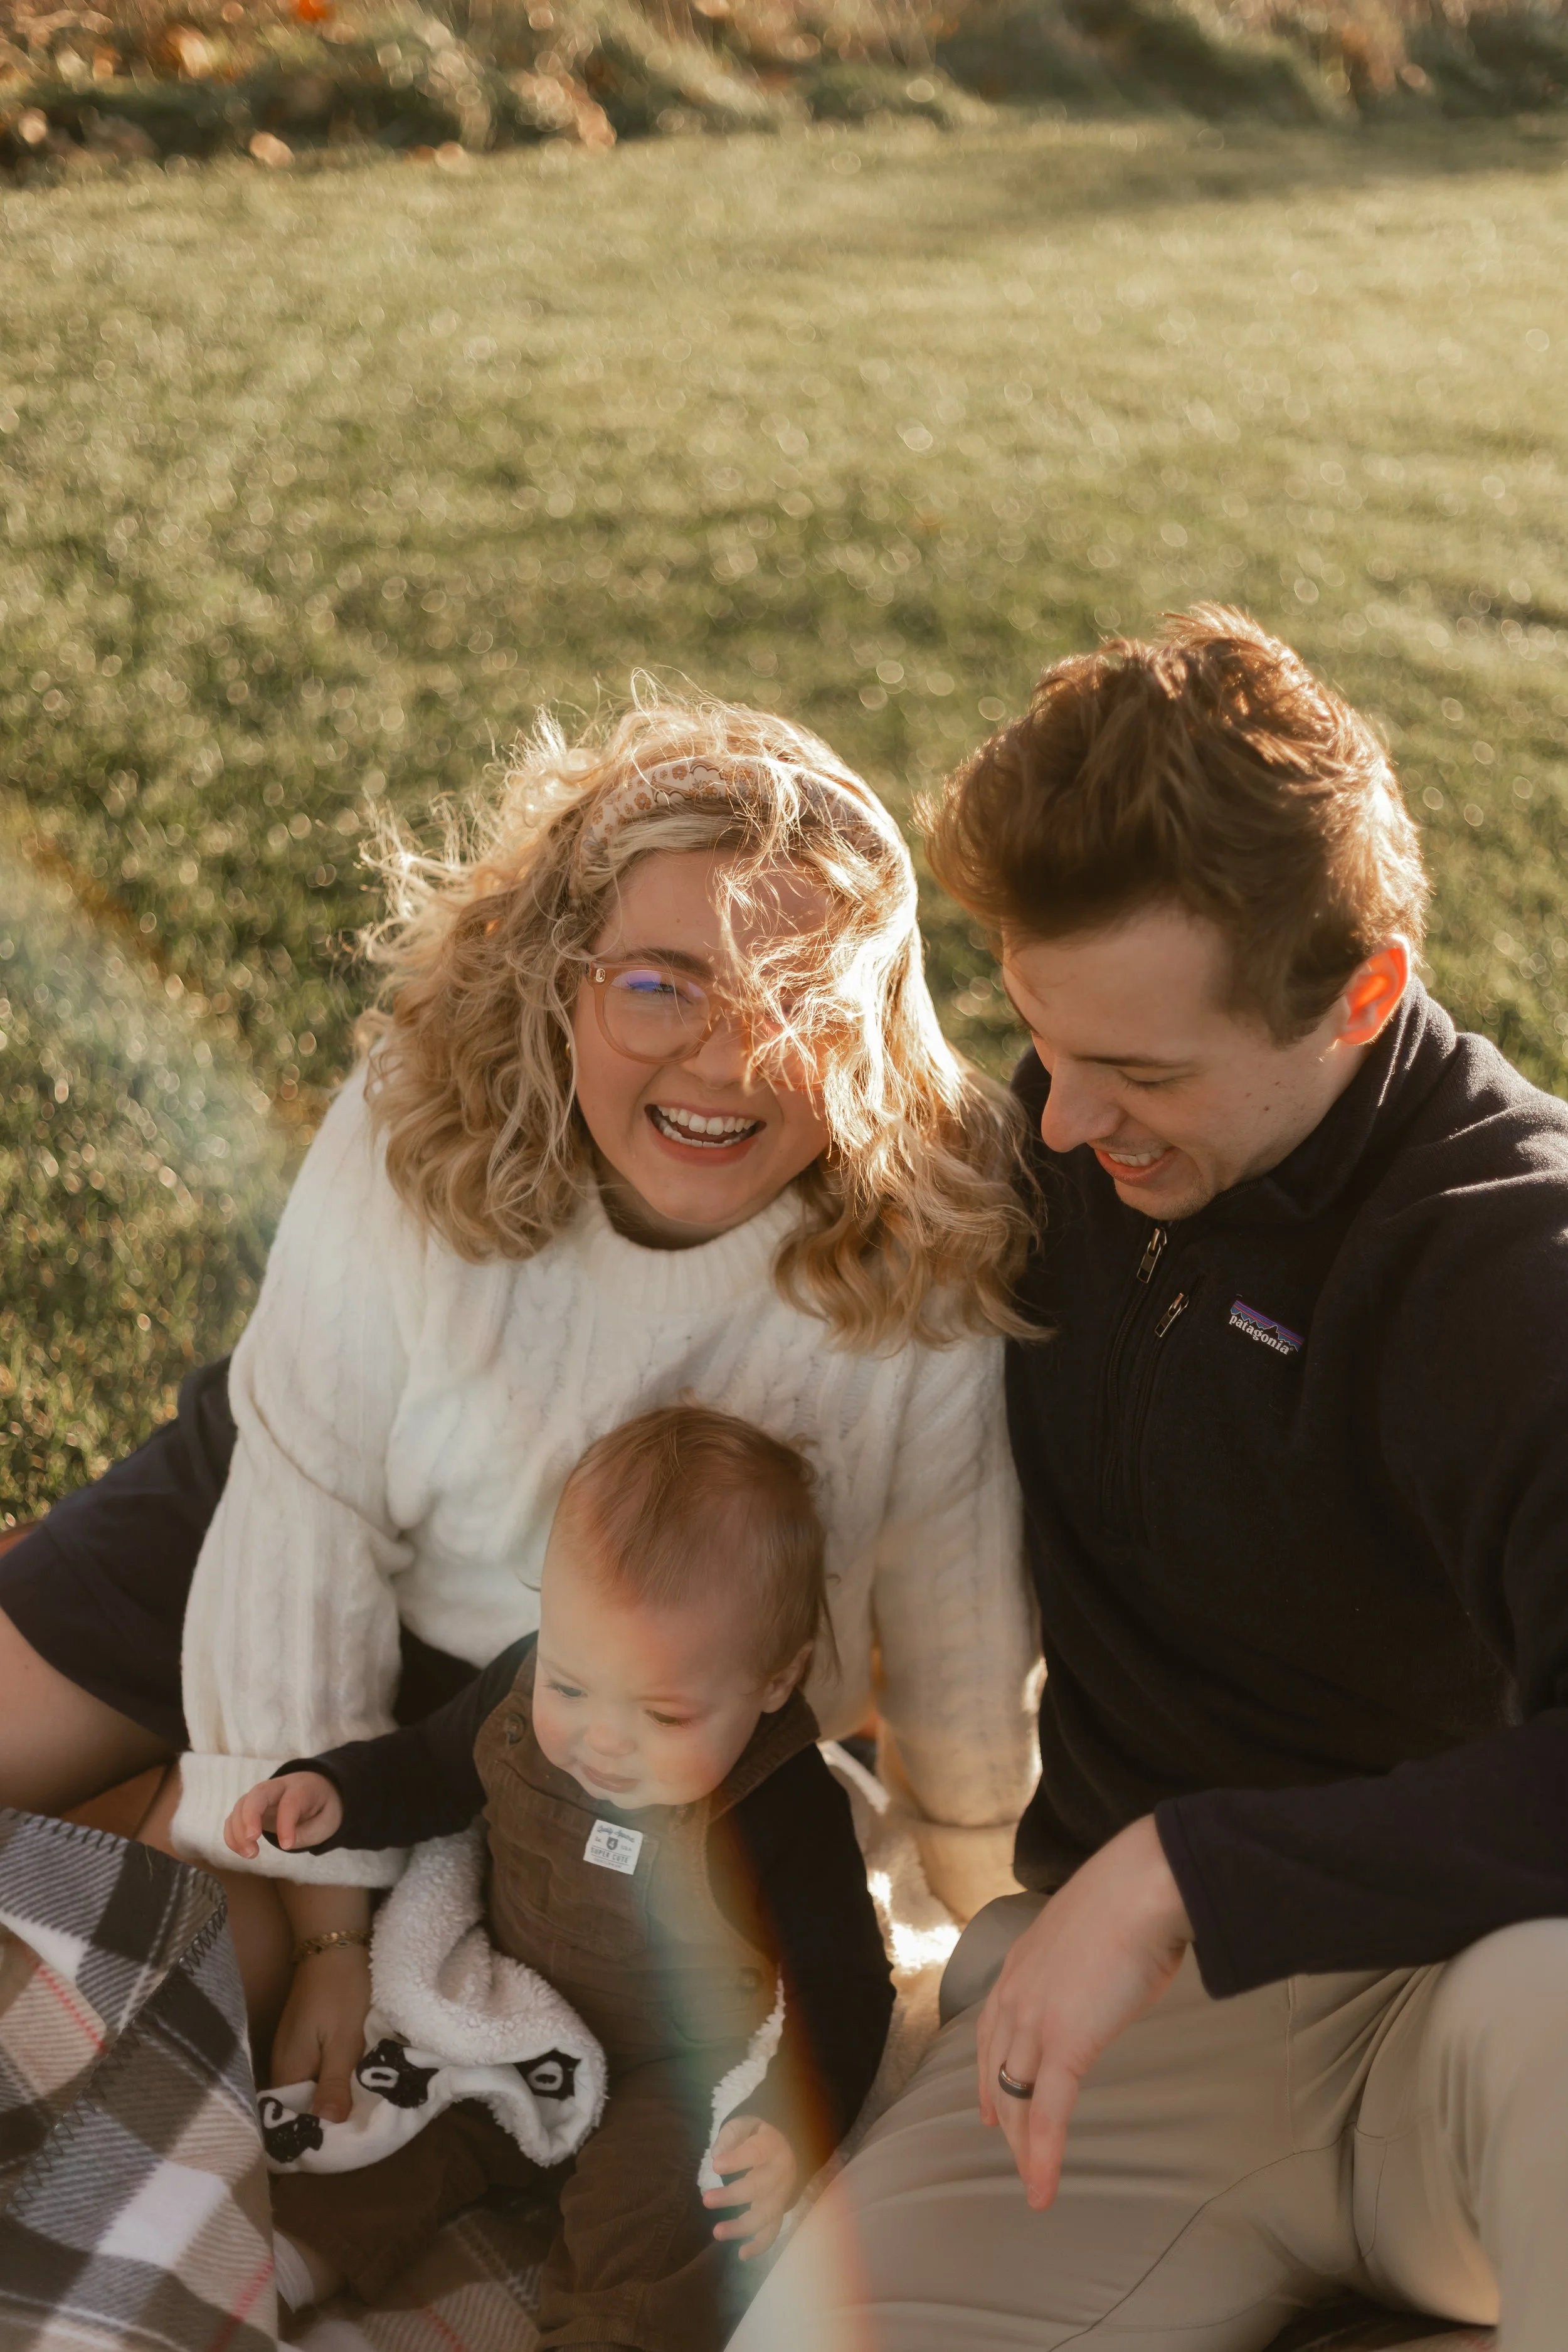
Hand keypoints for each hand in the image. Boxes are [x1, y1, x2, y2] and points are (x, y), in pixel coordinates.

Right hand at [225, 1772, 342, 1858]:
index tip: (287, 1846)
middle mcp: (278, 1787)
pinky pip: (235, 1817)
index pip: (290, 1802)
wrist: (317, 1790)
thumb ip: (309, 1832)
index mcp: (302, 1788)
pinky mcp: (251, 1808)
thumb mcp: (328, 1821)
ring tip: (250, 1854)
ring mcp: (262, 1796)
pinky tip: (240, 1850)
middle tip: (252, 1839)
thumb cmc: (323, 1807)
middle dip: (250, 1815)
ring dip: (239, 1830)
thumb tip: (286, 1844)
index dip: (286, 1824)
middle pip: (258, 1793)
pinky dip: (232, 1834)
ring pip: (242, 1804)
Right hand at [270, 1941, 370, 2123]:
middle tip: (350, 2141)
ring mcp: (292, 2050)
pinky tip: (348, 2088)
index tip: (331, 2154)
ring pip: (307, 2089)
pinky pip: (313, 2071)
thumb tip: (326, 2128)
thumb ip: (334, 2084)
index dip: (306, 2138)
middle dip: (320, 2123)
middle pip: (297, 2106)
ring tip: (353, 2122)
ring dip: (326, 2102)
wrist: (336, 1945)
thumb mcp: (344, 2041)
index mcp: (287, 2069)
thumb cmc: (342, 1993)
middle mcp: (282, 2064)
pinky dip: (328, 2081)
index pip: (287, 2119)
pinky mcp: (304, 2038)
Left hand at [703, 2114, 797, 2259]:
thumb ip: (732, 2135)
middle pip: (759, 2187)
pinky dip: (760, 2245)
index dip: (736, 2160)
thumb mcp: (747, 2124)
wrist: (789, 2146)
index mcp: (771, 2146)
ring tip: (717, 2232)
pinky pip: (773, 2231)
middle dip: (732, 2195)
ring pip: (766, 2214)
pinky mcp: (779, 2211)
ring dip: (742, 2226)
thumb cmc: (760, 2135)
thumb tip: (717, 2154)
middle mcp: (780, 2173)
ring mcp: (781, 2195)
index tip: (715, 2166)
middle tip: (706, 2200)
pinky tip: (742, 2254)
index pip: (755, 2153)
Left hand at [975, 1815, 1191, 2211]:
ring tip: (1030, 2180)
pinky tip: (1042, 2190)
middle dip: (1002, 2110)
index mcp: (1023, 1960)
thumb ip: (1088, 1955)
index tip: (990, 2096)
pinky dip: (1043, 2157)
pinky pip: (1048, 2114)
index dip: (989, 2066)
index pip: (993, 2026)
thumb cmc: (1135, 1897)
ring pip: (1018, 2098)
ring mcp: (1036, 2020)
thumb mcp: (1095, 1927)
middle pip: (999, 2068)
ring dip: (1024, 2145)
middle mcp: (1017, 1991)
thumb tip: (1109, 1965)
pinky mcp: (1064, 2046)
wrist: (1144, 1886)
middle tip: (1007, 2144)